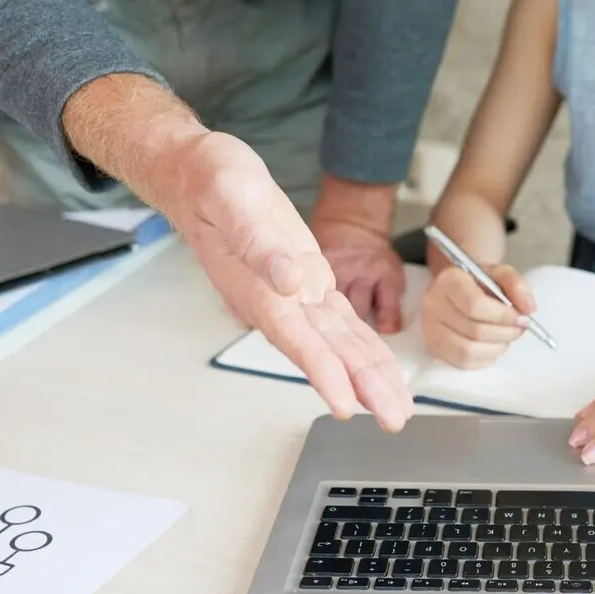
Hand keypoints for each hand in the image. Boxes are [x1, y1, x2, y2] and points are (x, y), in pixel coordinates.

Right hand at [164, 132, 414, 429]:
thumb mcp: (232, 195)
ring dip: (368, 376)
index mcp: (257, 285)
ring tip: (395, 408)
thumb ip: (258, 240)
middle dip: (361, 387)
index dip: (321, 371)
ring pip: (339, 343)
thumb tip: (290, 279)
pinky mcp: (308, 282)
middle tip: (392, 419)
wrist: (199, 174)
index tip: (343, 403)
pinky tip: (379, 371)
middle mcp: (278, 299)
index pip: (294, 337)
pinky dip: (363, 348)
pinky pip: (340, 324)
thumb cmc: (210, 181)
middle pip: (326, 351)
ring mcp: (294, 294)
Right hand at [420, 264, 534, 368]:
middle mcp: (433, 305)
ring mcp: (430, 329)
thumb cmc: (481, 282)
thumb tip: (529, 309)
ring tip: (506, 338)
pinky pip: (462, 363)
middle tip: (518, 329)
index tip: (521, 318)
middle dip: (504, 333)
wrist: (459, 290)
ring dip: (496, 348)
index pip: (474, 304)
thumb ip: (518, 286)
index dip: (503, 316)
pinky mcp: (433, 347)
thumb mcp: (501, 274)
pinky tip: (493, 346)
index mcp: (449, 280)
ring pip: (467, 351)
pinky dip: (485, 358)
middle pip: (474, 330)